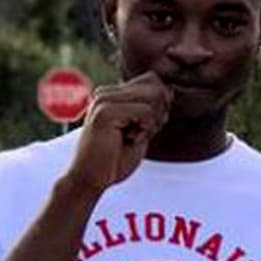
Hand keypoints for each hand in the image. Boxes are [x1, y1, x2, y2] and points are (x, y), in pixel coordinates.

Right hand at [66, 72, 171, 192]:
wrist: (90, 180)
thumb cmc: (115, 160)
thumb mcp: (141, 130)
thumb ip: (153, 110)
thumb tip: (170, 90)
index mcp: (113, 94)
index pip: (152, 80)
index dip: (161, 103)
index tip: (150, 126)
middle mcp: (107, 92)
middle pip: (155, 86)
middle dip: (160, 112)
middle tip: (144, 133)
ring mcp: (104, 99)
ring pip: (153, 96)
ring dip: (153, 122)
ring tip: (134, 137)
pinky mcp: (105, 112)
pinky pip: (146, 111)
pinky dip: (146, 130)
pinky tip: (130, 140)